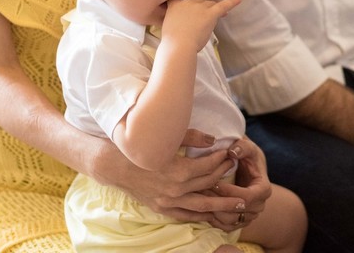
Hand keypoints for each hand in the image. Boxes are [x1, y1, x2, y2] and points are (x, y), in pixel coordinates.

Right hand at [97, 129, 247, 222]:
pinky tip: (213, 215)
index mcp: (179, 171)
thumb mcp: (166, 139)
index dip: (221, 159)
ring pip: (202, 205)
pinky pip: (186, 215)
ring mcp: (168, 201)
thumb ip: (192, 138)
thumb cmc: (140, 148)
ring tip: (239, 203)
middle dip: (224, 175)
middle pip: (209, 183)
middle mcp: (176, 190)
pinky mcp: (161, 208)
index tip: (230, 153)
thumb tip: (213, 140)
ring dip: (222, 204)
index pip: (209, 166)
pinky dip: (201, 215)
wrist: (114, 165)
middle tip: (236, 169)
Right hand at [160, 0, 240, 51]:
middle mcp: (188, 2)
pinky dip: (232, 2)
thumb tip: (183, 24)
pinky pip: (223, 5)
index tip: (185, 3)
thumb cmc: (172, 42)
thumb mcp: (168, 27)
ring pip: (209, 4)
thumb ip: (175, 20)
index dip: (184, 1)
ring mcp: (200, 7)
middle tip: (202, 20)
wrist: (179, 46)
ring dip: (212, 10)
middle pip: (198, 1)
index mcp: (175, 5)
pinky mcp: (211, 13)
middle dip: (201, 9)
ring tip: (217, 17)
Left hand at [204, 136, 271, 230]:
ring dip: (212, 211)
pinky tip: (202, 208)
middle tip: (199, 190)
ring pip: (229, 221)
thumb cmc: (249, 157)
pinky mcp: (240, 222)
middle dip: (217, 201)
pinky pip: (225, 227)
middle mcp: (259, 206)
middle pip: (236, 211)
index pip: (246, 197)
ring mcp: (250, 216)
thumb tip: (232, 151)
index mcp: (264, 189)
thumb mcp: (249, 148)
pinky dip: (213, 220)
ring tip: (198, 198)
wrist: (250, 171)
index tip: (212, 182)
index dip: (228, 191)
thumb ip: (243, 147)